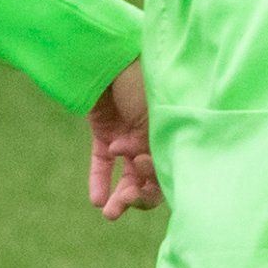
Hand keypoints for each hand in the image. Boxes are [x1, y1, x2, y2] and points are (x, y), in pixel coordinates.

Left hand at [86, 64, 160, 218]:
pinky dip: (100, 179)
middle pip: (150, 177)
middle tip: (124, 205)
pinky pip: (102, 162)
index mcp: (171, 131)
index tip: (140, 164)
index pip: (170, 168)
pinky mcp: (105, 131)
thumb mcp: (150, 113)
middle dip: (139, 195)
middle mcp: (152, 136)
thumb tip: (133, 162)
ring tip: (109, 213)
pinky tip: (96, 199)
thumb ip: (147, 141)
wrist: (107, 54)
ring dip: (120, 195)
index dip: (157, 178)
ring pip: (127, 174)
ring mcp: (128, 135)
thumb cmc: (136, 79)